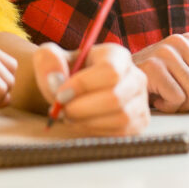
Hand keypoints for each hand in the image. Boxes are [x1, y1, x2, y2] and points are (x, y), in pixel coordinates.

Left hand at [32, 42, 149, 134]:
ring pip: (120, 118)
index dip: (84, 85)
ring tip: (71, 116)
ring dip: (88, 122)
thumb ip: (48, 59)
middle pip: (115, 97)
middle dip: (82, 108)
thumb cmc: (63, 73)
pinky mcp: (138, 123)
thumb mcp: (50, 58)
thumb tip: (55, 78)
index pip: (109, 70)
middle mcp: (134, 76)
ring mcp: (140, 101)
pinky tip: (83, 124)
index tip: (60, 95)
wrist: (70, 93)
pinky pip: (121, 134)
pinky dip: (97, 132)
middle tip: (62, 111)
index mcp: (116, 55)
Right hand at [132, 33, 188, 111]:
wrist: (122, 78)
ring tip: (169, 100)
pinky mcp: (152, 66)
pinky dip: (169, 107)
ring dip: (185, 107)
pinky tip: (157, 99)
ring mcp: (166, 52)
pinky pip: (177, 98)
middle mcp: (181, 41)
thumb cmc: (158, 80)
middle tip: (185, 105)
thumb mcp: (188, 77)